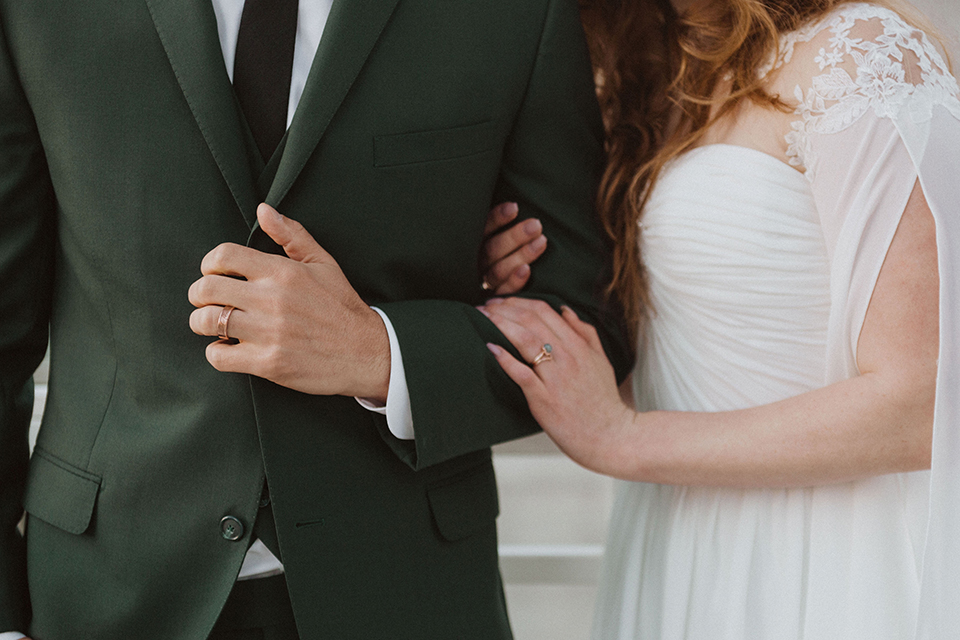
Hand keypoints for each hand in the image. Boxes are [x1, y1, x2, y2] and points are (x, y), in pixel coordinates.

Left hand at [189, 204, 389, 400]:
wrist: (367, 352)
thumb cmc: (343, 307)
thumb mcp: (323, 263)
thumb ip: (292, 235)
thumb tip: (263, 210)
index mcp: (282, 272)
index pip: (223, 256)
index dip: (209, 264)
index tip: (214, 274)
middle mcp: (272, 300)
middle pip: (206, 289)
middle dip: (199, 294)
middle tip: (206, 301)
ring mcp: (269, 333)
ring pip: (207, 322)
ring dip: (203, 323)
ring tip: (214, 324)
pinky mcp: (269, 363)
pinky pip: (219, 356)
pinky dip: (217, 352)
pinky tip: (228, 348)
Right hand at [479, 202, 546, 294]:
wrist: (486, 294)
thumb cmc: (501, 249)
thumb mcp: (494, 234)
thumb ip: (500, 221)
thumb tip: (517, 203)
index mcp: (471, 244)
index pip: (482, 230)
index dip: (497, 219)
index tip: (514, 208)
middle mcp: (474, 263)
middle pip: (491, 250)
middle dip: (514, 237)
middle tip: (536, 225)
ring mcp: (483, 282)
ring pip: (498, 270)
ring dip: (520, 255)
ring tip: (541, 242)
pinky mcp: (494, 298)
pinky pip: (503, 291)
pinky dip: (514, 281)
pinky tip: (527, 269)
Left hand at [480, 298, 632, 471]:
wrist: (610, 436)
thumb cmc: (603, 401)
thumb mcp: (601, 360)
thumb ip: (585, 332)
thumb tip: (565, 310)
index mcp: (579, 345)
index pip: (545, 311)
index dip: (519, 301)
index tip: (502, 301)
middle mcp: (567, 357)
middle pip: (531, 321)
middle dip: (504, 308)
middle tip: (485, 305)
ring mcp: (555, 377)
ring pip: (525, 340)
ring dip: (500, 324)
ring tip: (482, 318)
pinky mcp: (544, 399)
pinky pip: (521, 373)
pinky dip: (505, 359)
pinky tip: (491, 348)